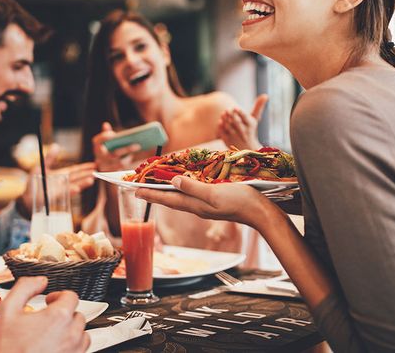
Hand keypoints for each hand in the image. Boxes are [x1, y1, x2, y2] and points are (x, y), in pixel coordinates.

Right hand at [0, 276, 88, 352]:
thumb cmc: (4, 349)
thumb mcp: (7, 310)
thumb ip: (25, 287)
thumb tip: (39, 280)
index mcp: (58, 317)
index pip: (71, 296)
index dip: (58, 296)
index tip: (49, 301)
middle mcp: (71, 336)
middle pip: (78, 315)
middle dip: (63, 313)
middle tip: (47, 318)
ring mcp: (73, 352)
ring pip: (82, 335)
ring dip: (70, 331)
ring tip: (52, 334)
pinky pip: (80, 352)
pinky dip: (71, 347)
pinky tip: (53, 347)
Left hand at [16, 162, 96, 217]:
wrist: (26, 200)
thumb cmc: (33, 184)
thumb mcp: (41, 168)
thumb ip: (49, 158)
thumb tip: (56, 146)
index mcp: (61, 175)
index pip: (75, 171)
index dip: (84, 168)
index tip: (94, 165)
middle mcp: (63, 183)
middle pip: (77, 178)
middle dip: (87, 174)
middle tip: (98, 172)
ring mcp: (60, 191)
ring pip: (74, 185)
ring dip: (82, 183)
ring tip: (91, 180)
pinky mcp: (55, 197)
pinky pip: (64, 193)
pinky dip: (71, 191)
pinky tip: (77, 188)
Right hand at [92, 122, 139, 171]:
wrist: (104, 164)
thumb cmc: (107, 148)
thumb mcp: (105, 140)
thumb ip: (106, 133)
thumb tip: (105, 124)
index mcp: (97, 147)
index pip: (97, 141)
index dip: (104, 137)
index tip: (113, 134)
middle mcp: (99, 158)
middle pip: (114, 154)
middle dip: (126, 149)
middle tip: (138, 145)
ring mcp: (105, 167)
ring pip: (120, 163)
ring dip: (129, 156)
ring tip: (137, 148)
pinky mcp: (112, 173)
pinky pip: (122, 168)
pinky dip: (128, 161)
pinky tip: (132, 156)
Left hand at [136, 175, 273, 228]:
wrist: (261, 212)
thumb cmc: (240, 201)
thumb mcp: (214, 193)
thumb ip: (193, 187)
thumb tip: (172, 181)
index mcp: (195, 205)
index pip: (167, 199)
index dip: (150, 194)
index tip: (133, 190)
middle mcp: (197, 207)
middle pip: (170, 199)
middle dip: (154, 192)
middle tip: (139, 186)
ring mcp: (205, 205)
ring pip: (180, 197)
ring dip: (166, 191)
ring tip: (155, 185)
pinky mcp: (214, 202)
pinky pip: (192, 195)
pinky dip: (182, 188)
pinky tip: (183, 184)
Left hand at [217, 94, 267, 149]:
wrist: (246, 148)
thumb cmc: (250, 128)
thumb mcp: (254, 119)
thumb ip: (258, 107)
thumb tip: (265, 95)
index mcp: (250, 125)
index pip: (245, 118)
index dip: (240, 112)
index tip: (235, 107)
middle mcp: (243, 132)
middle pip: (236, 121)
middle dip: (230, 114)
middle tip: (228, 109)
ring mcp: (235, 137)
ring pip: (228, 126)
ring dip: (225, 118)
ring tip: (223, 113)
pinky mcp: (227, 140)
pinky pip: (222, 132)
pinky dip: (220, 126)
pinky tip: (221, 121)